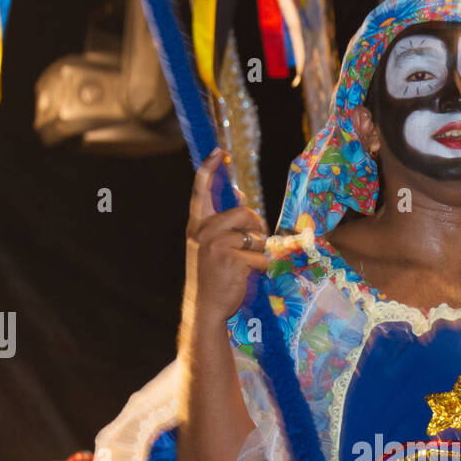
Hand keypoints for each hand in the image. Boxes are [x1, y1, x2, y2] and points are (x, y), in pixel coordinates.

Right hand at [186, 148, 267, 324]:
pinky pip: (262, 256)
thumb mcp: (209, 247)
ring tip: (248, 262)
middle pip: (243, 212)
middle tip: (255, 241)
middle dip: (256, 226)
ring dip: (260, 249)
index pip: (200, 191)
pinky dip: (263, 267)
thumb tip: (241, 197)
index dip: (209, 170)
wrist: (204, 308)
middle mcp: (204, 231)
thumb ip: (221, 224)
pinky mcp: (234, 258)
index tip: (218, 152)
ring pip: (256, 235)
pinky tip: (250, 275)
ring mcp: (218, 244)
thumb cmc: (210, 278)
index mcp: (197, 226)